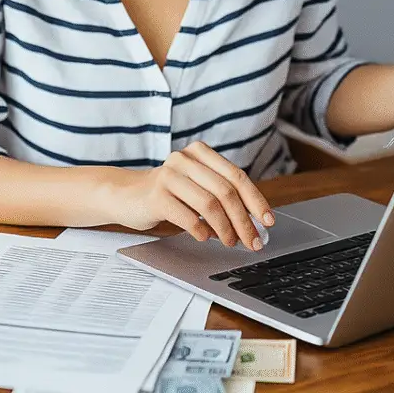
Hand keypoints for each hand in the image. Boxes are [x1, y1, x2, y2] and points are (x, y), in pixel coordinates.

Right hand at [112, 142, 273, 250]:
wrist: (125, 195)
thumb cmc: (167, 194)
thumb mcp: (195, 186)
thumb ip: (221, 195)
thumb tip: (255, 222)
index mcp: (199, 153)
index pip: (236, 176)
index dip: (255, 200)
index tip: (267, 221)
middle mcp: (185, 159)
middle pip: (226, 191)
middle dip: (243, 221)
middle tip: (252, 241)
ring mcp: (169, 176)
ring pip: (210, 204)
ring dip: (225, 228)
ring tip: (230, 241)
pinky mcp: (156, 195)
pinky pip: (188, 217)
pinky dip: (201, 230)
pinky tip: (205, 237)